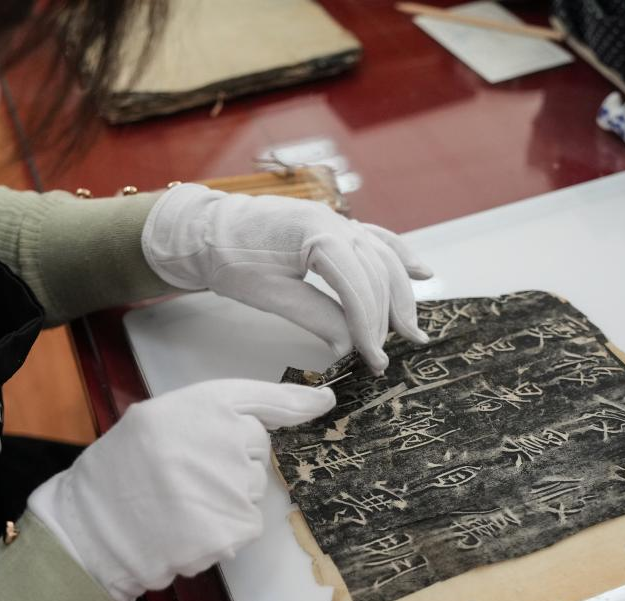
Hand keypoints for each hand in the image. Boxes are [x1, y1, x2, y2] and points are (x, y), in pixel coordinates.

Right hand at [27, 379, 335, 600]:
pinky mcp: (231, 529)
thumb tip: (295, 408)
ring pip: (252, 491)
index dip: (298, 403)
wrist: (90, 526)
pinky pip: (245, 526)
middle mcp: (224, 439)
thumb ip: (216, 412)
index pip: (265, 399)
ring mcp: (231, 486)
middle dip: (232, 464)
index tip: (324, 403)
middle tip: (184, 473)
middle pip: (257, 452)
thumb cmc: (124, 469)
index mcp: (203, 404)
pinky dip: (222, 531)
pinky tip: (186, 526)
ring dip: (225, 500)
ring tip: (178, 502)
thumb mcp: (160, 417)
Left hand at [140, 184, 432, 373]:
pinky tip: (420, 271)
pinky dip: (399, 256)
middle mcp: (334, 220)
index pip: (357, 284)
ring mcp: (337, 220)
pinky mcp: (333, 226)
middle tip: (385, 356)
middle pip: (376, 272)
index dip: (368, 325)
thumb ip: (315, 316)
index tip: (372, 358)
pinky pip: (375, 240)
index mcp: (316, 232)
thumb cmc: (228, 258)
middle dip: (386, 316)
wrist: (204, 229)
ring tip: (410, 329)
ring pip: (382, 257)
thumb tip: (349, 345)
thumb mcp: (269, 294)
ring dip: (399, 293)